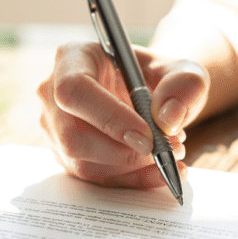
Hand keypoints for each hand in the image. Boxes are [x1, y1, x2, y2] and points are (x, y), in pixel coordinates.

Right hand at [38, 41, 208, 187]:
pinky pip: (94, 178)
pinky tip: (159, 172)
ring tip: (168, 155)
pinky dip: (130, 180)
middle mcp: (53, 93)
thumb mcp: (182, 70)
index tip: (148, 136)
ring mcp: (55, 128)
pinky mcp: (66, 155)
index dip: (109, 118)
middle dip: (123, 152)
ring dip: (129, 168)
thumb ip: (184, 85)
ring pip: (81, 163)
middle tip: (165, 150)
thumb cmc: (159, 76)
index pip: (75, 90)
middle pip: (72, 135)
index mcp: (72, 58)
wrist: (153, 95)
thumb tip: (167, 119)